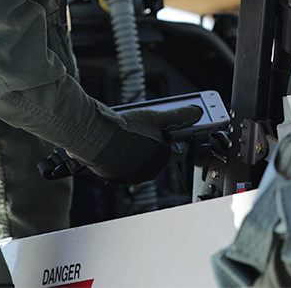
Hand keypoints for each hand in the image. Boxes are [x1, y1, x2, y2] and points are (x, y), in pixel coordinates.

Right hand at [85, 105, 202, 184]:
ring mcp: (131, 176)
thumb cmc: (126, 129)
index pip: (181, 149)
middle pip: (161, 155)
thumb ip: (179, 116)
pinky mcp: (114, 176)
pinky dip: (125, 154)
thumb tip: (197, 113)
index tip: (182, 128)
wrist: (93, 137)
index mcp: (163, 159)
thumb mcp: (156, 117)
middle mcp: (148, 172)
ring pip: (142, 160)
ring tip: (136, 129)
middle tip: (155, 125)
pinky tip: (120, 140)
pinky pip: (124, 165)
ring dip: (142, 147)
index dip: (183, 137)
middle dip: (161, 141)